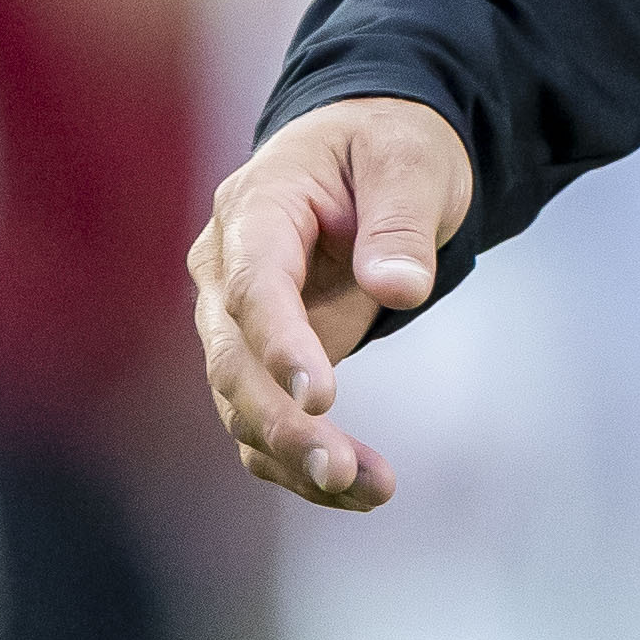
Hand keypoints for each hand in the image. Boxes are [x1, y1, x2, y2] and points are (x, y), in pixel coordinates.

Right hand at [193, 96, 473, 510]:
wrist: (372, 155)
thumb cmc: (389, 146)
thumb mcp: (411, 160)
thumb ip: (401, 221)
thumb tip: (399, 288)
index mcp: (256, 206)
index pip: (254, 284)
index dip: (279, 342)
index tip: (321, 398)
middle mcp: (228, 269)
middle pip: (234, 360)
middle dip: (283, 423)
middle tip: (341, 470)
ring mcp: (238, 319)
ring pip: (243, 405)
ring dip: (296, 457)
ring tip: (373, 490)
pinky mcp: (264, 358)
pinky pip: (266, 421)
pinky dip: (303, 461)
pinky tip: (360, 492)